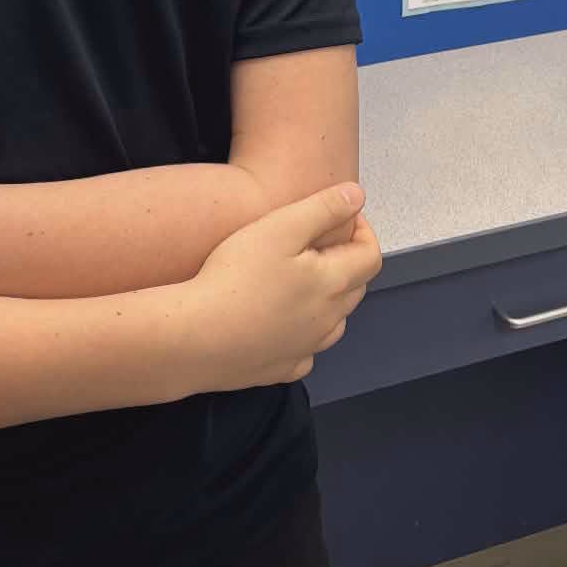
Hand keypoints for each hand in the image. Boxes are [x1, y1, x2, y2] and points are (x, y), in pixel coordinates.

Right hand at [188, 183, 382, 390]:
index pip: (371, 257)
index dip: (362, 231)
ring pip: (334, 322)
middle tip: (315, 242)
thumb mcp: (280, 227)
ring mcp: (305, 350)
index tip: (339, 218)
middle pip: (355, 289)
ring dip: (327, 298)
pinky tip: (280, 320)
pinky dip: (303, 333)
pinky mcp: (280, 370)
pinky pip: (305, 351)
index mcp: (332, 284)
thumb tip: (357, 197)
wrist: (195, 337)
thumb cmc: (235, 277)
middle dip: (345, 261)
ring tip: (298, 278)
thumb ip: (324, 209)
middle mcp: (327, 322)